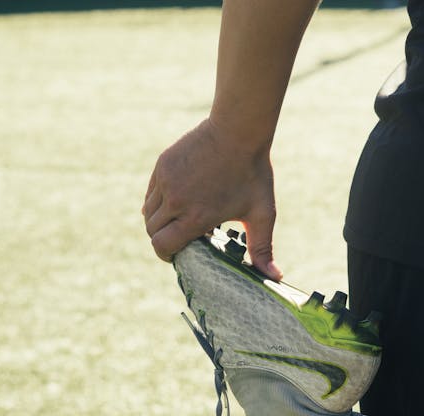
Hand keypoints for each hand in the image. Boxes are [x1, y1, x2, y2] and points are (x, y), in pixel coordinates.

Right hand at [142, 118, 281, 279]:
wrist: (238, 130)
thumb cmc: (253, 173)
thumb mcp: (262, 213)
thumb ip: (263, 247)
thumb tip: (275, 277)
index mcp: (195, 217)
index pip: (162, 246)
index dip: (166, 254)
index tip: (177, 254)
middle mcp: (175, 200)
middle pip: (152, 231)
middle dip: (163, 239)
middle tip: (180, 238)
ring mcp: (166, 181)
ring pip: (148, 212)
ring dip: (159, 221)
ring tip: (178, 220)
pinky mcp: (163, 165)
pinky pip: (151, 192)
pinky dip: (158, 201)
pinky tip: (177, 201)